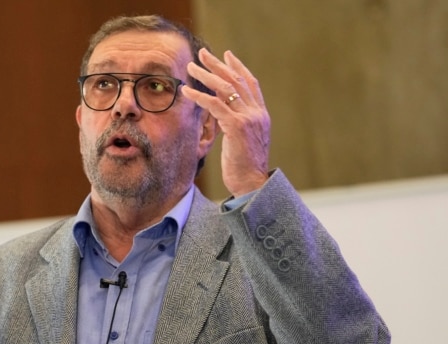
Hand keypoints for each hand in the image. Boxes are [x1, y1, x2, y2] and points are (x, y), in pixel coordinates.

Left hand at [181, 48, 270, 196]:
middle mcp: (257, 113)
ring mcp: (249, 119)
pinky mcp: (237, 127)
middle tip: (203, 53)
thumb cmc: (245, 168)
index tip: (227, 55)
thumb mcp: (244, 142)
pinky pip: (215, 105)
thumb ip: (238, 126)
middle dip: (218, 64)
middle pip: (237, 80)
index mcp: (261, 115)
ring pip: (225, 88)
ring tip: (190, 67)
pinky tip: (186, 91)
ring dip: (206, 75)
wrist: (252, 185)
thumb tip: (224, 117)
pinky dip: (199, 96)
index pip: (251, 83)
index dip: (238, 67)